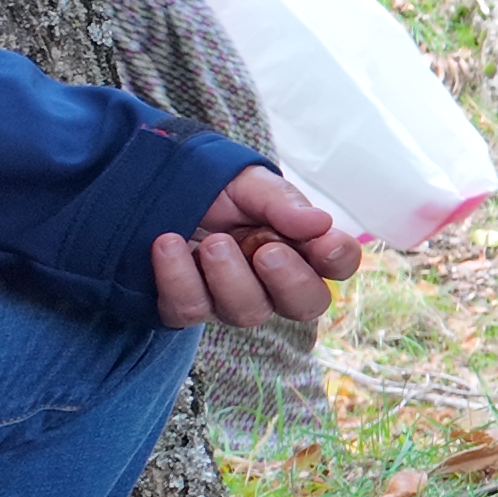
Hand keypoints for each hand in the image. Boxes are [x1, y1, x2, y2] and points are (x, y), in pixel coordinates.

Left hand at [151, 167, 358, 328]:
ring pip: (247, 312)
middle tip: (268, 252)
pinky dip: (178, 277)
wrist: (158, 188)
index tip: (324, 243)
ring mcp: (232, 299)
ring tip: (212, 242)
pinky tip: (169, 244)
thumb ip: (283, 202)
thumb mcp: (251, 184)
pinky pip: (187, 309)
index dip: (340, 260)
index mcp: (300, 248)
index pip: (338, 265)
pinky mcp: (187, 306)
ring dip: (230, 278)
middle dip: (290, 282)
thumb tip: (320, 223)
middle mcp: (274, 282)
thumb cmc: (217, 190)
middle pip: (305, 305)